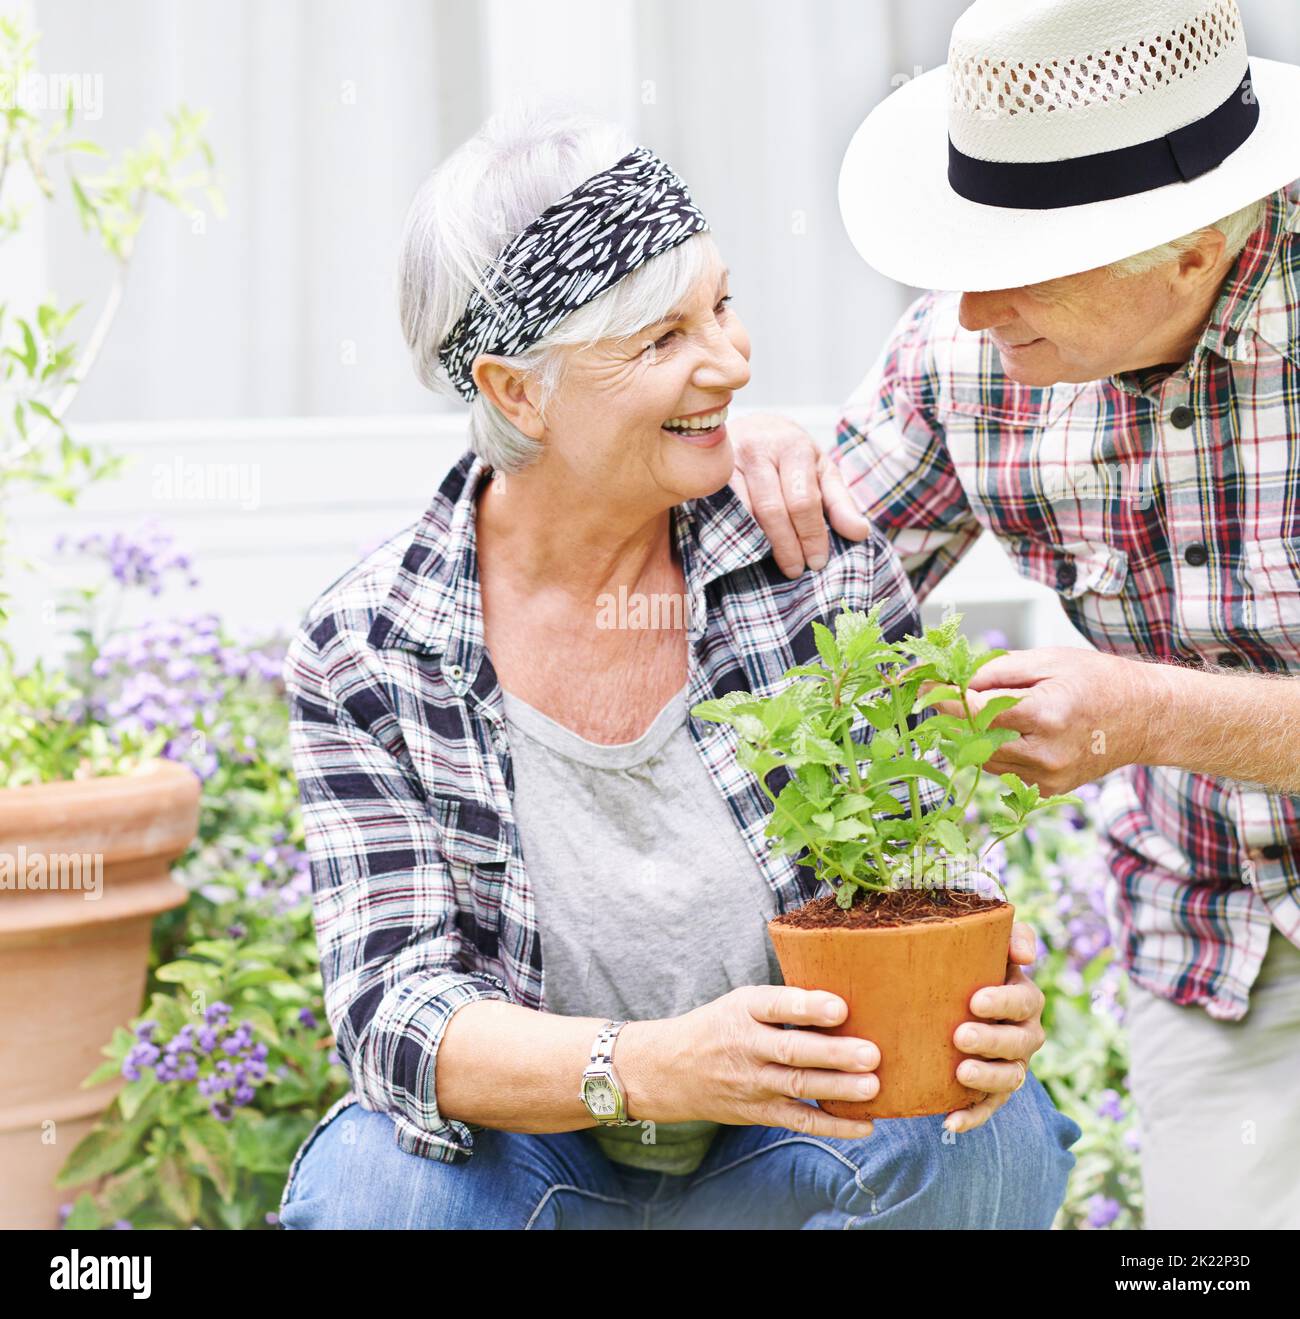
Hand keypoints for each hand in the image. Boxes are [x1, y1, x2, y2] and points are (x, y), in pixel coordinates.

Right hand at [623, 985, 879, 1139]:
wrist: (669, 1070)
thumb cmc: (719, 1027)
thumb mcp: (740, 1003)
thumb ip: (783, 1004)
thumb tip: (847, 1004)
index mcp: (743, 1009)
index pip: (775, 1005)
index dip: (807, 1006)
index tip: (840, 1007)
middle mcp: (746, 1046)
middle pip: (792, 1051)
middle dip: (833, 1054)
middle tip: (872, 1053)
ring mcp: (752, 1083)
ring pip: (798, 1087)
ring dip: (838, 1089)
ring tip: (873, 1086)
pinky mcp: (759, 1112)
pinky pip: (799, 1120)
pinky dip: (833, 1126)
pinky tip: (865, 1124)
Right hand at [728, 412, 871, 577]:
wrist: (751, 427)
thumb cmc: (790, 455)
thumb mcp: (821, 471)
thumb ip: (841, 502)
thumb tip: (859, 533)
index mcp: (793, 446)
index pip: (804, 500)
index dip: (812, 535)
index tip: (818, 561)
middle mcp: (758, 449)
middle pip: (773, 509)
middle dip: (787, 545)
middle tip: (796, 569)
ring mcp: (728, 461)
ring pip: (745, 513)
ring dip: (761, 545)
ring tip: (776, 565)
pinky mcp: (708, 474)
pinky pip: (722, 511)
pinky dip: (737, 535)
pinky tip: (749, 550)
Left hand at [933, 646, 1155, 794]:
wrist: (1146, 718)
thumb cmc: (1097, 680)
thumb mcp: (1048, 660)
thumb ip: (995, 671)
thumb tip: (949, 678)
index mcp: (1046, 714)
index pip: (974, 710)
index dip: (942, 697)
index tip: (918, 685)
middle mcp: (1045, 753)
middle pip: (972, 738)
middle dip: (950, 716)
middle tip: (936, 694)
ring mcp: (1047, 777)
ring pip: (983, 757)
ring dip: (970, 734)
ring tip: (977, 708)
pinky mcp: (1047, 791)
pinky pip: (1002, 770)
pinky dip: (994, 750)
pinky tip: (1007, 731)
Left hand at [944, 922, 1045, 1133]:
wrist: (953, 992)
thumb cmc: (972, 961)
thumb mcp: (992, 941)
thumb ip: (1013, 935)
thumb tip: (1025, 955)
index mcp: (1025, 998)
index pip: (1024, 1001)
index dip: (1002, 1002)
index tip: (974, 1001)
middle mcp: (1025, 1034)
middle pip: (1019, 1043)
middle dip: (992, 1041)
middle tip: (960, 1035)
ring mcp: (1012, 1064)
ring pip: (1010, 1077)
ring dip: (987, 1077)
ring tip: (960, 1072)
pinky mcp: (993, 1089)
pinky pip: (988, 1107)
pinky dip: (972, 1117)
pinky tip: (949, 1123)